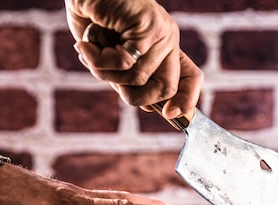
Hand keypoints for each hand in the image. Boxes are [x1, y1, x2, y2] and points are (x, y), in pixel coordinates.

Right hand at [65, 0, 202, 118]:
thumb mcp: (112, 54)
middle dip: (132, 96)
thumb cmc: (92, 16)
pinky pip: (124, 63)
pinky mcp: (146, 26)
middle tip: (106, 76)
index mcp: (164, 47)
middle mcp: (168, 39)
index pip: (192, 77)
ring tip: (88, 51)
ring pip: (137, 79)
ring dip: (104, 72)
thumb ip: (127, 76)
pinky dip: (98, 59)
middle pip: (165, 88)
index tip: (170, 115)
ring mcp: (160, 32)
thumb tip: (144, 104)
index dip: (187, 100)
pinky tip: (85, 44)